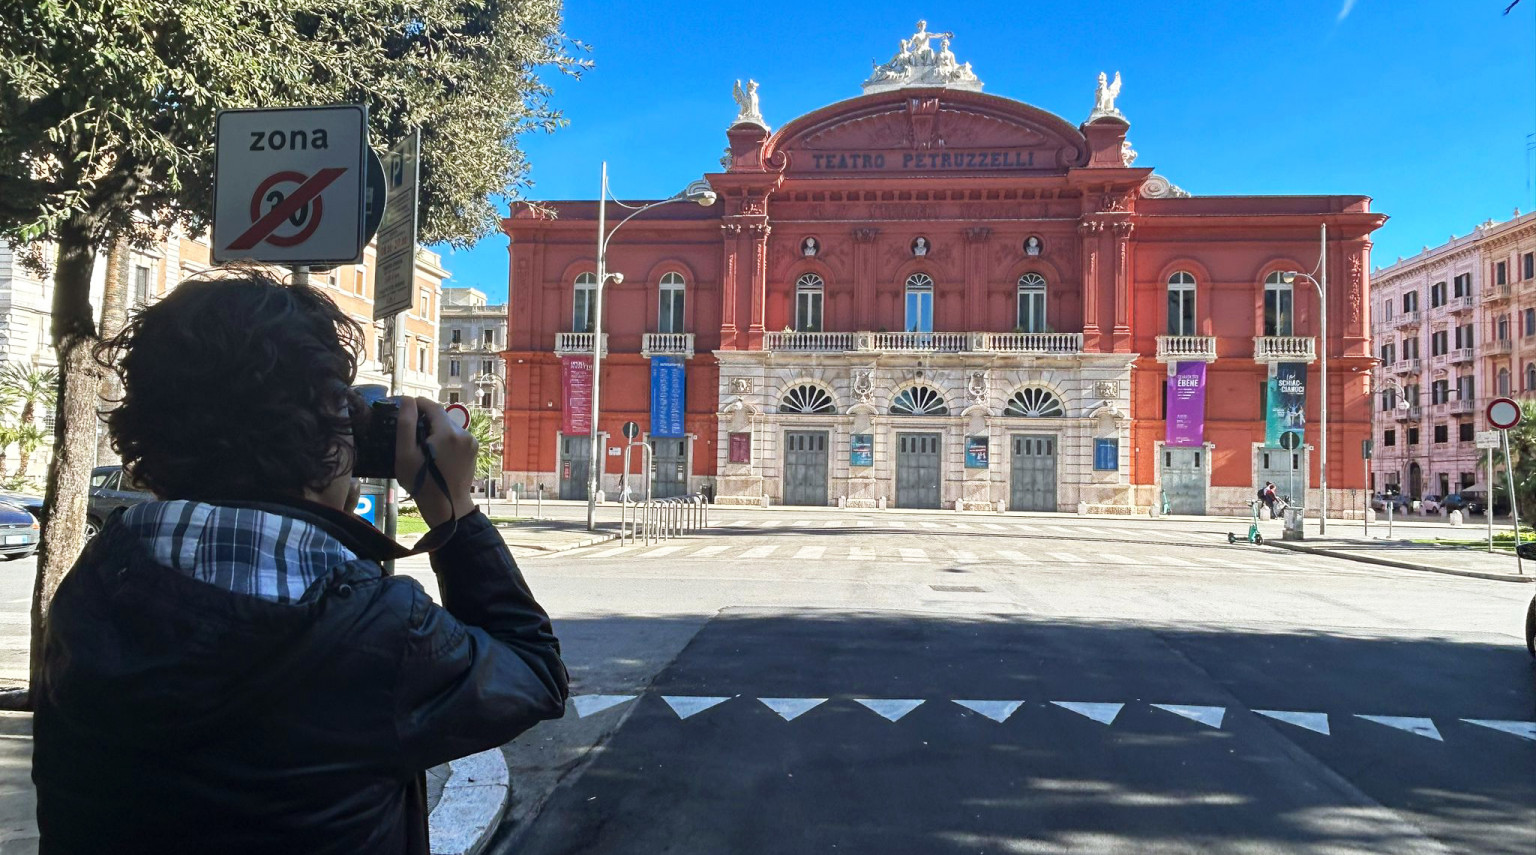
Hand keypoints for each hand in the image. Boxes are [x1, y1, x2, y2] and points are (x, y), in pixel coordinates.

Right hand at [396, 397, 477, 526]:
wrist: (448, 508)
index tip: (404, 408)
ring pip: (448, 426)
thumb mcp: (406, 454)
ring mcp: (471, 442)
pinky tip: (435, 453)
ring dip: (435, 430)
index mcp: (448, 432)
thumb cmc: (422, 483)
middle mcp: (464, 433)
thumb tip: (408, 400)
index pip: (432, 406)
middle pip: (441, 417)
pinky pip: (456, 437)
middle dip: (425, 420)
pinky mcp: (474, 450)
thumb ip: (406, 424)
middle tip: (410, 432)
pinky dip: (445, 439)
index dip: (417, 404)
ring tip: (422, 446)